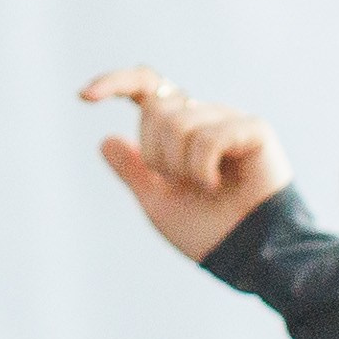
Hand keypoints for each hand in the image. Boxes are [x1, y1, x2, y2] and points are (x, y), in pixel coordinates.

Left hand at [81, 66, 291, 260]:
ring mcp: (231, 121)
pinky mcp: (255, 129)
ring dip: (181, 166)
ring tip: (206, 187)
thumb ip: (134, 170)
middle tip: (182, 183)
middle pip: (156, 109)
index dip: (114, 83)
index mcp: (184, 130)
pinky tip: (218, 185)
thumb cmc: (209, 234)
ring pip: (177, 122)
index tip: (84, 97)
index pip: (146, 87)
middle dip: (157, 155)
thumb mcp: (158, 202)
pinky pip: (208, 136)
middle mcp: (207, 117)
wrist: (248, 256)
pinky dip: (203, 167)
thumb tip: (106, 139)